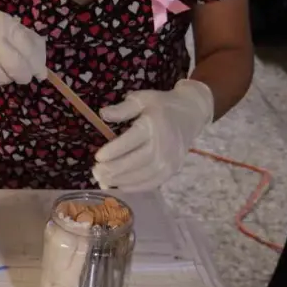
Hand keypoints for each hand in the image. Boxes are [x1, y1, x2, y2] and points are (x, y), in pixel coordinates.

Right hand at [0, 7, 46, 87]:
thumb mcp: (10, 27)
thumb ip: (29, 45)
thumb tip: (43, 73)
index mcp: (7, 25)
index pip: (29, 49)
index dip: (37, 64)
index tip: (39, 73)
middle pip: (16, 66)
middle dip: (23, 76)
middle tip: (23, 77)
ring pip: (1, 77)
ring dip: (6, 78)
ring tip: (2, 69)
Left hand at [93, 80, 213, 191]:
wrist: (191, 114)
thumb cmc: (161, 105)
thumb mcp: (142, 99)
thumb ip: (123, 108)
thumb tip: (103, 114)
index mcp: (154, 125)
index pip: (132, 140)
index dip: (114, 151)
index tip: (97, 157)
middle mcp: (164, 144)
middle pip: (137, 161)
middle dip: (114, 169)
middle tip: (95, 172)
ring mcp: (170, 159)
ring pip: (144, 175)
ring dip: (122, 180)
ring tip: (102, 180)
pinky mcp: (173, 169)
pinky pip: (153, 182)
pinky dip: (136, 187)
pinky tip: (119, 186)